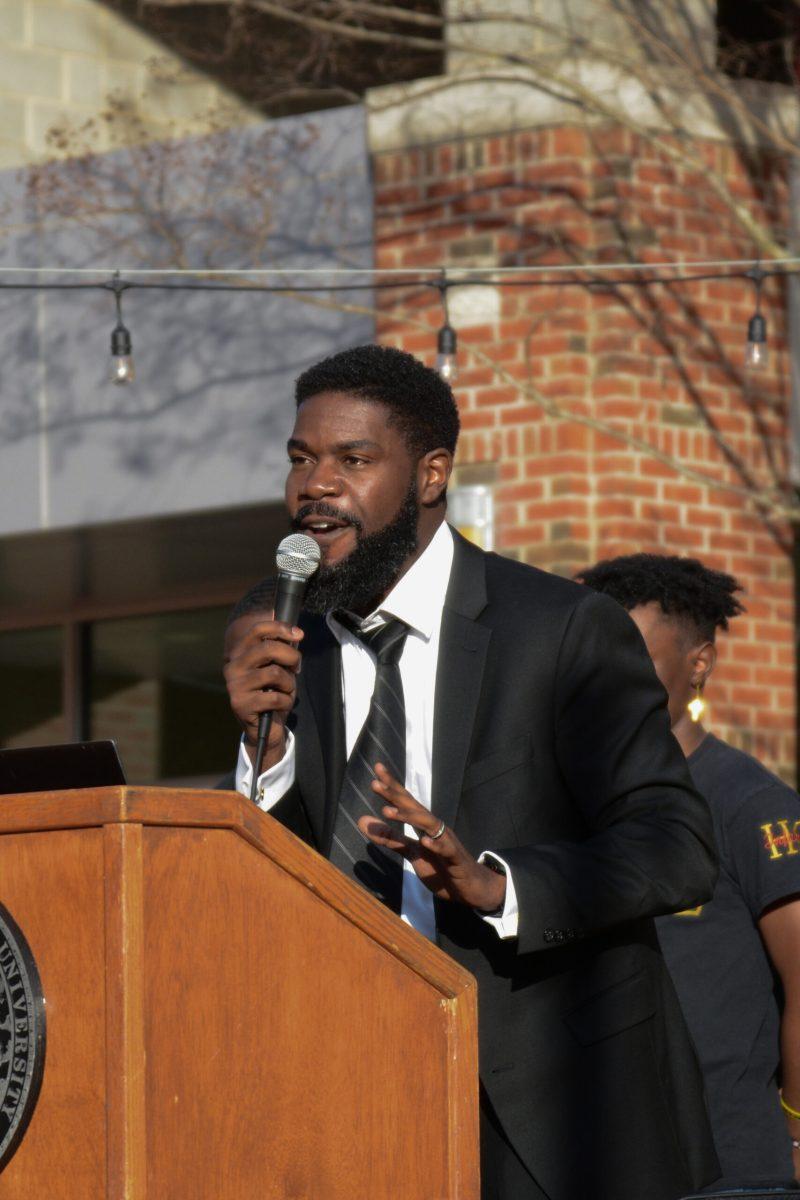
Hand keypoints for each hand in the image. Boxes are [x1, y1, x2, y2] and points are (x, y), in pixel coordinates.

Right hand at [223, 618, 303, 769]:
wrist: (264, 727)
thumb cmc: (272, 692)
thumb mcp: (277, 667)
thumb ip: (280, 651)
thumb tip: (295, 633)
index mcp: (239, 653)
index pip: (258, 630)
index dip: (280, 627)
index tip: (299, 634)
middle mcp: (233, 666)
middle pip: (269, 648)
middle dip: (291, 656)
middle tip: (297, 667)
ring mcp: (234, 685)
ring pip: (274, 673)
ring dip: (289, 683)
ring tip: (286, 690)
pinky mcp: (241, 704)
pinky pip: (274, 697)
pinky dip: (286, 701)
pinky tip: (281, 705)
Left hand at [358, 763, 506, 911]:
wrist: (471, 888)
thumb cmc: (441, 867)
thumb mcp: (411, 852)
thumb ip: (389, 838)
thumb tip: (361, 820)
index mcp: (423, 825)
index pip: (405, 801)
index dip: (391, 786)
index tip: (377, 768)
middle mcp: (435, 828)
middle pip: (414, 807)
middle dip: (395, 794)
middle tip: (375, 783)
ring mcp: (446, 841)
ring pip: (428, 824)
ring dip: (408, 817)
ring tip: (387, 811)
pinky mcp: (455, 858)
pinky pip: (446, 850)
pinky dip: (436, 845)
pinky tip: (424, 841)